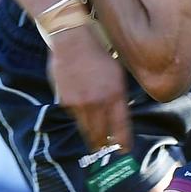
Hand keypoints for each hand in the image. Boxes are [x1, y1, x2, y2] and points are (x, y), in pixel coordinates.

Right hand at [48, 20, 132, 153]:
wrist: (72, 40)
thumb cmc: (98, 53)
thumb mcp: (117, 73)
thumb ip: (118, 97)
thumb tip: (118, 118)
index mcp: (116, 94)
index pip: (121, 128)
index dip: (123, 143)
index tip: (124, 151)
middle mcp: (99, 102)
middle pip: (102, 135)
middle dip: (105, 145)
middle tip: (106, 149)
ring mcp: (81, 103)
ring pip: (87, 129)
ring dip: (92, 136)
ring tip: (95, 140)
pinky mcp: (66, 101)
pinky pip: (75, 117)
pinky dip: (79, 118)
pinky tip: (82, 110)